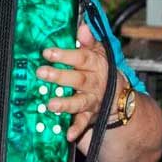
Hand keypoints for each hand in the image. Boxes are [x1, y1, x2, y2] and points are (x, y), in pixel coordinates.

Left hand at [36, 24, 121, 141]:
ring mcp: (92, 100)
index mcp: (96, 65)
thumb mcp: (98, 52)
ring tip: (51, 104)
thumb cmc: (101, 69)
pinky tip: (67, 134)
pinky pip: (83, 123)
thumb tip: (82, 27)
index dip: (64, 55)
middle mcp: (95, 83)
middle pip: (78, 79)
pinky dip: (76, 129)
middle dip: (59, 77)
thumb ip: (89, 41)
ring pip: (79, 102)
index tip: (47, 52)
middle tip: (41, 73)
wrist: (120, 97)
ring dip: (65, 104)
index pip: (81, 58)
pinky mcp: (90, 116)